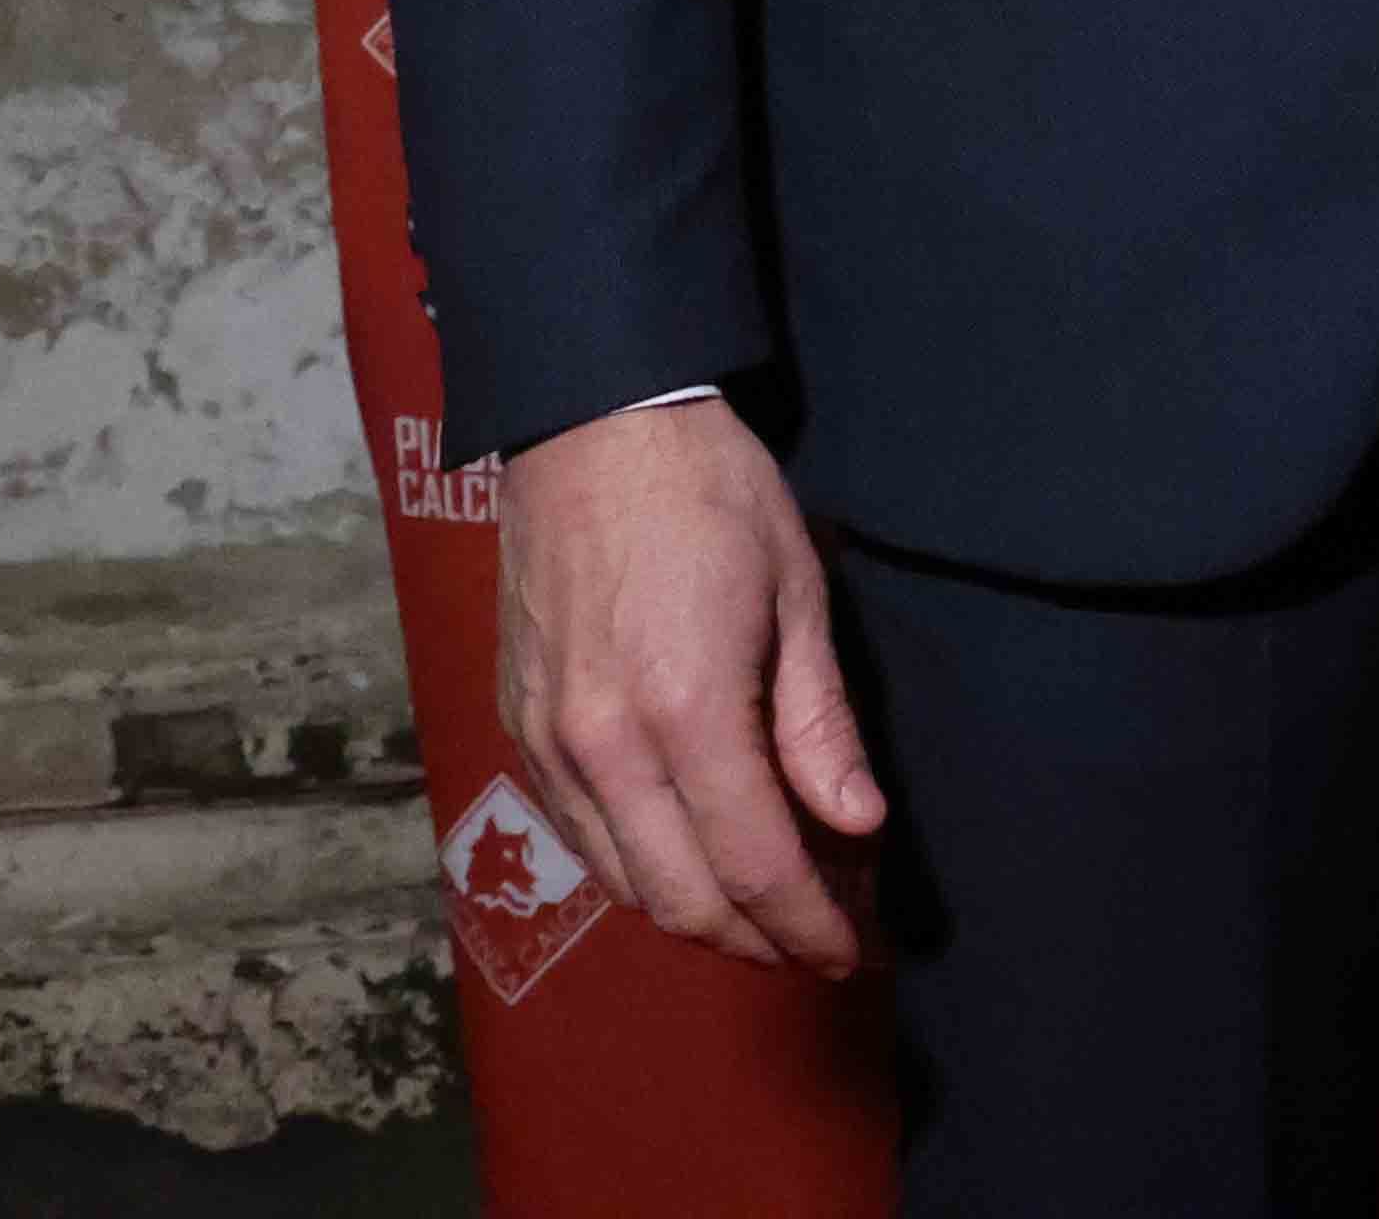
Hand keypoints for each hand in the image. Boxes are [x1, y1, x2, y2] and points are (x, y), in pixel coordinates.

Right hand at [495, 394, 886, 972]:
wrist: (590, 429)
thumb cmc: (712, 495)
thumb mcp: (797, 593)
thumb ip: (820, 723)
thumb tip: (857, 826)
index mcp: (685, 712)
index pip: (755, 866)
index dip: (808, 924)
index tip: (853, 950)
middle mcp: (603, 749)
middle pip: (684, 900)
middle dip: (759, 940)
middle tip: (820, 939)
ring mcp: (551, 747)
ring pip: (626, 884)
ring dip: (699, 917)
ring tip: (768, 909)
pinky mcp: (521, 733)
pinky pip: (582, 841)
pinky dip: (641, 872)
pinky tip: (692, 856)